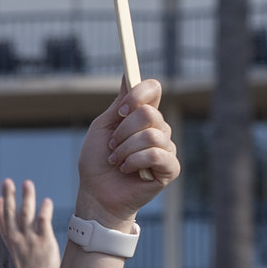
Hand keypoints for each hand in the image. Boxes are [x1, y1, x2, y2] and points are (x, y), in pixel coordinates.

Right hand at [0, 178, 58, 267]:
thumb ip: (9, 262)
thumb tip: (8, 262)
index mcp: (4, 246)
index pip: (0, 223)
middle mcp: (15, 239)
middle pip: (11, 212)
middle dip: (9, 196)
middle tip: (7, 182)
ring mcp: (29, 239)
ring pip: (26, 212)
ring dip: (26, 196)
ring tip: (27, 184)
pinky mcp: (44, 241)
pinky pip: (43, 220)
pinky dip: (44, 209)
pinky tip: (46, 201)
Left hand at [73, 79, 177, 228]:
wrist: (96, 193)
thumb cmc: (97, 161)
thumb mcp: (103, 128)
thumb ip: (119, 104)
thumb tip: (127, 74)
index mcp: (142, 117)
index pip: (154, 89)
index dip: (139, 94)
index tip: (121, 110)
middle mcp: (158, 129)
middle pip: (150, 113)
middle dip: (123, 131)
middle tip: (112, 146)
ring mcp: (166, 148)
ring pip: (152, 135)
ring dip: (125, 149)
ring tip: (116, 161)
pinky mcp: (170, 168)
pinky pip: (157, 154)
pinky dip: (134, 161)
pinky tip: (126, 170)